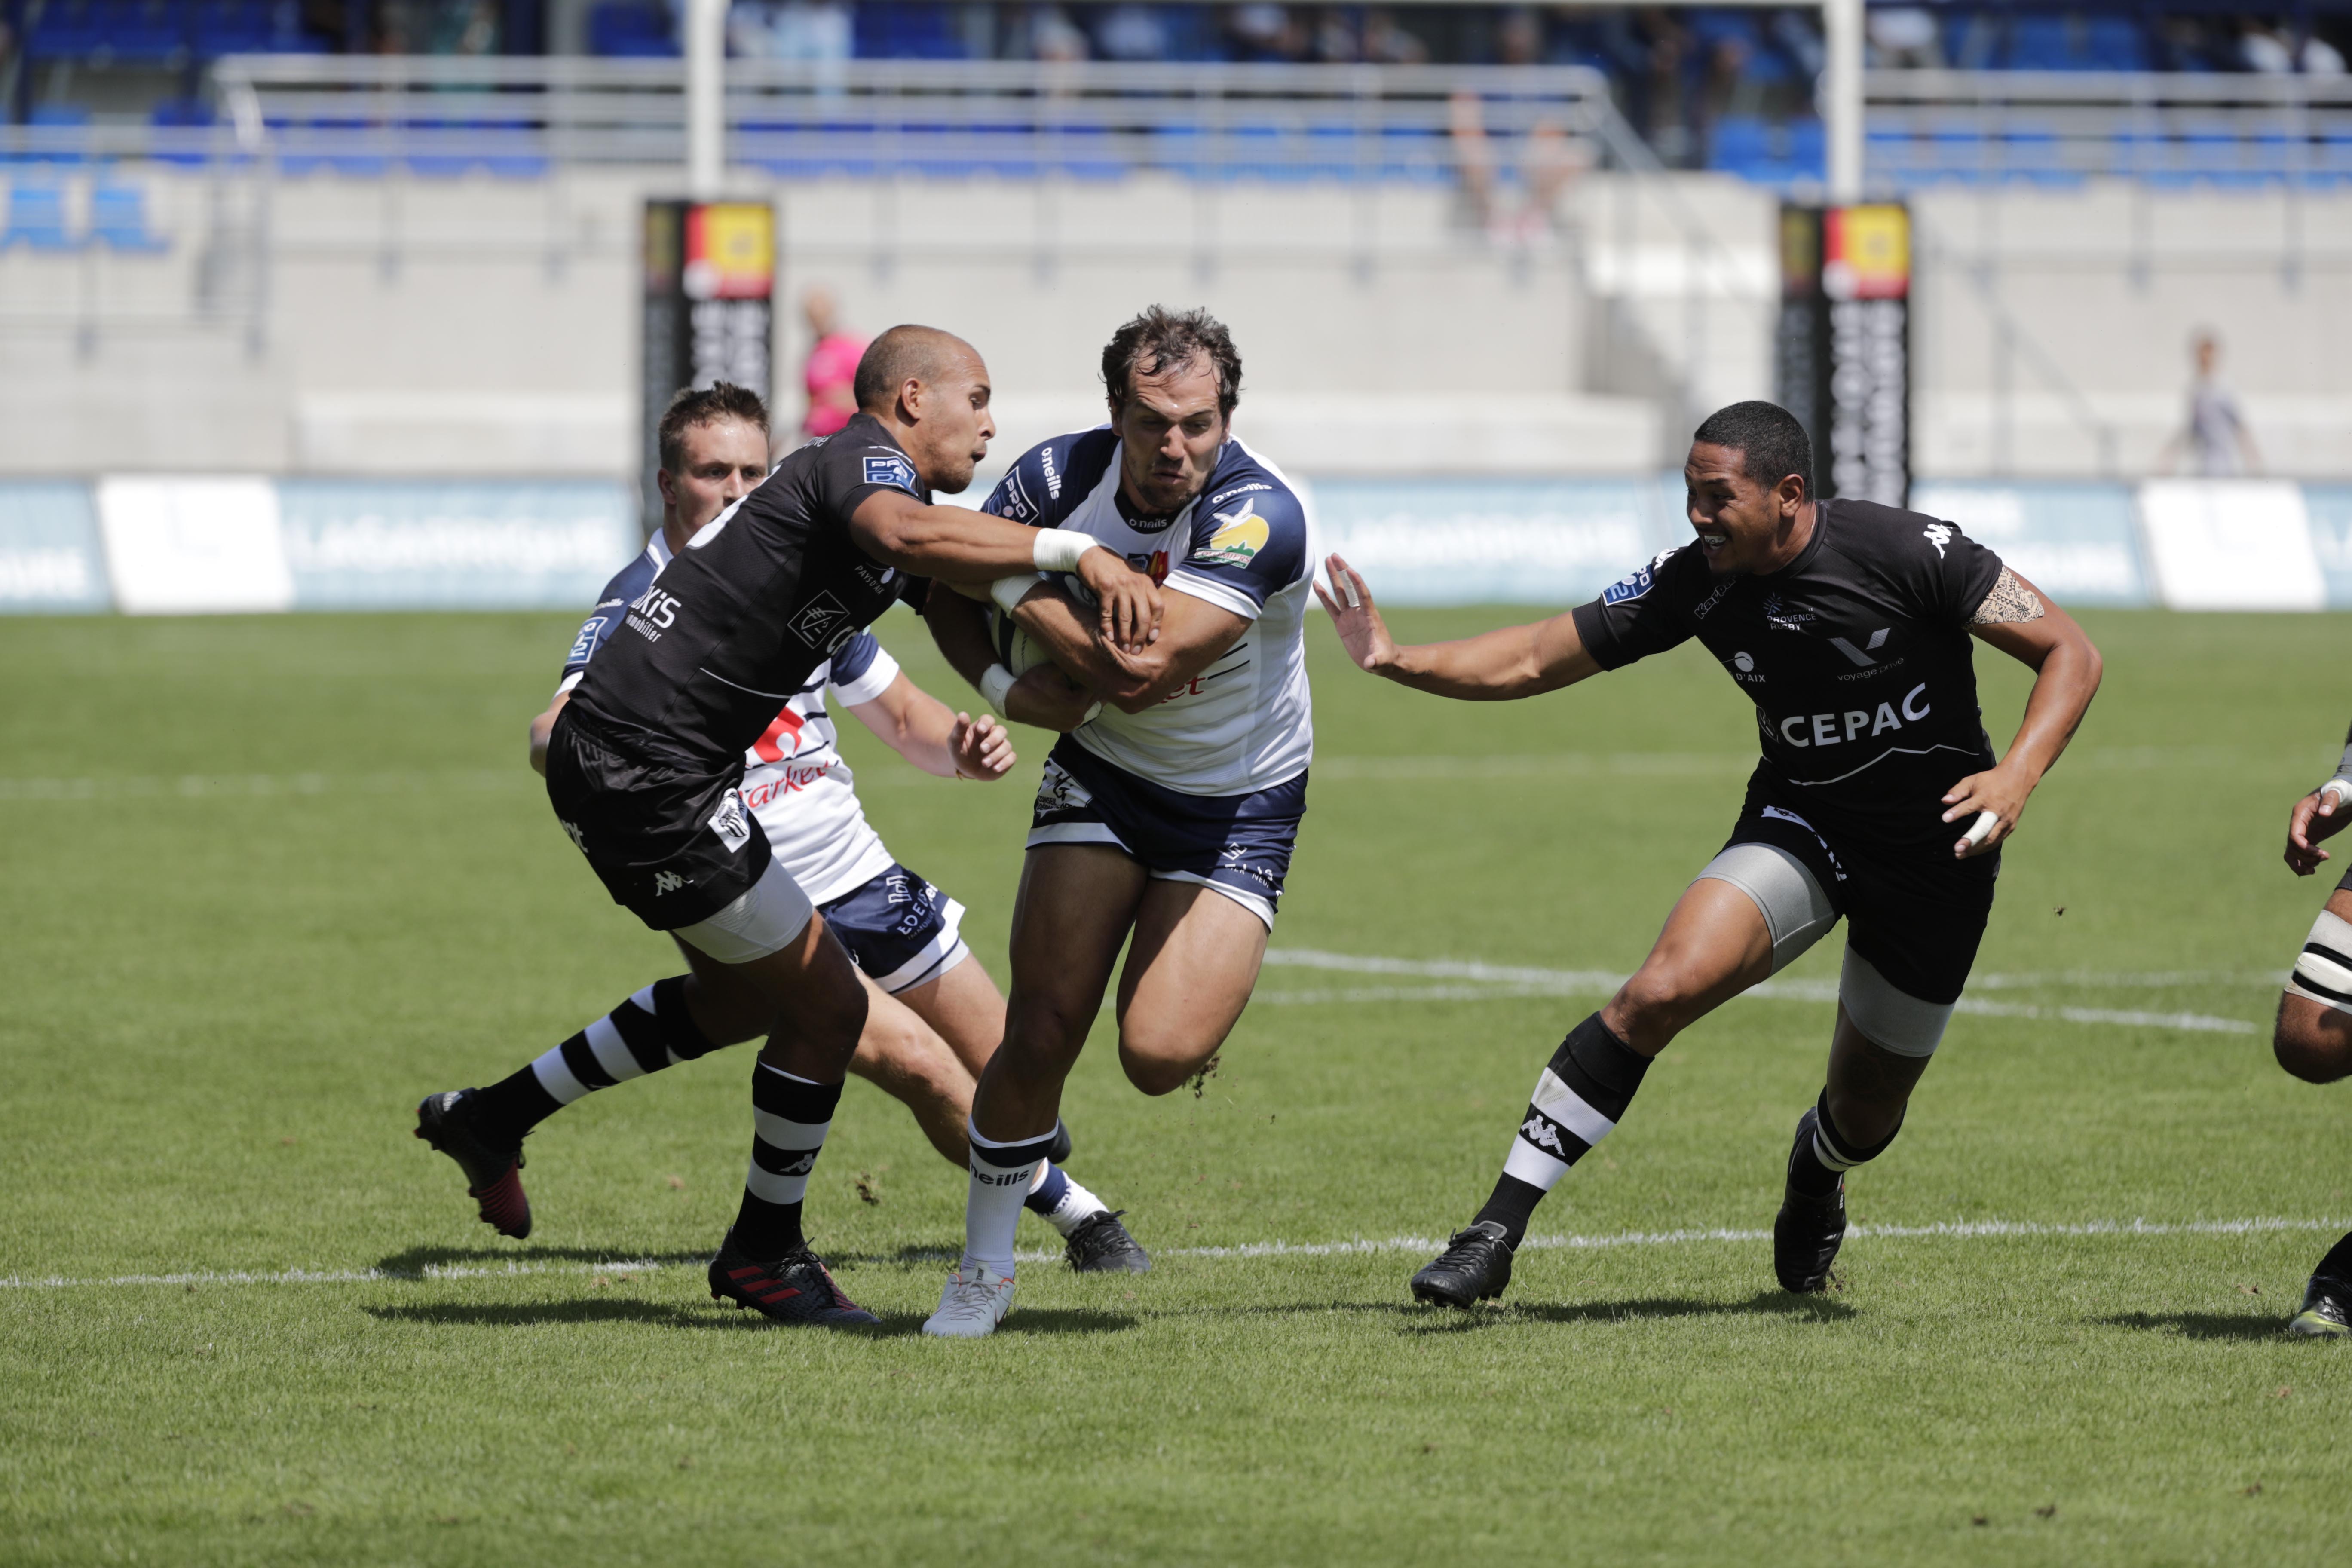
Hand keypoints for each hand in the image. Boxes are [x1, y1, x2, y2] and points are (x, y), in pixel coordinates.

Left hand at [949, 712, 1015, 780]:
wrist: (964, 769)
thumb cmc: (959, 751)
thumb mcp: (955, 741)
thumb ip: (959, 728)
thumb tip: (963, 714)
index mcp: (981, 727)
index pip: (988, 720)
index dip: (986, 723)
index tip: (980, 730)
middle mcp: (993, 735)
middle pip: (1001, 731)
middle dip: (994, 739)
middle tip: (983, 749)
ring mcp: (1001, 747)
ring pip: (1006, 745)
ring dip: (996, 755)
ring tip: (984, 763)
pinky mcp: (1006, 759)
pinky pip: (1011, 757)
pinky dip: (1005, 763)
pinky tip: (995, 768)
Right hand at [1006, 666, 1098, 731]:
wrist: (1013, 702)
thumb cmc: (1032, 683)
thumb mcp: (1053, 669)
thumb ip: (1072, 664)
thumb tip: (1085, 656)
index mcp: (1077, 703)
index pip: (1096, 685)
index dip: (1096, 673)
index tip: (1097, 664)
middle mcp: (1078, 717)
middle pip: (1095, 698)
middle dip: (1095, 685)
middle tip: (1096, 671)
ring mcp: (1072, 725)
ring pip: (1089, 707)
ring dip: (1089, 695)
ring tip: (1087, 682)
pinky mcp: (1065, 728)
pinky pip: (1080, 714)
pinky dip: (1081, 705)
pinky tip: (1078, 695)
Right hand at [1075, 546, 1160, 654]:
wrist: (1092, 554)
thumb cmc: (1114, 568)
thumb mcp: (1134, 576)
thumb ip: (1142, 591)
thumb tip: (1148, 615)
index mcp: (1146, 582)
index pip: (1158, 606)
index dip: (1156, 624)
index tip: (1152, 638)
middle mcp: (1135, 584)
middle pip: (1143, 616)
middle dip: (1140, 636)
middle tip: (1136, 650)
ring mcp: (1120, 587)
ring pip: (1125, 617)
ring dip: (1124, 636)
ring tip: (1124, 648)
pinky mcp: (1104, 589)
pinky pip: (1106, 613)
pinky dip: (1107, 627)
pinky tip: (1108, 637)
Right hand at [1312, 553, 1395, 671]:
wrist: (1381, 660)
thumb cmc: (1384, 658)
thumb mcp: (1381, 660)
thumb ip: (1375, 660)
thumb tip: (1370, 664)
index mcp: (1370, 616)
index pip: (1363, 595)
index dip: (1357, 583)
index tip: (1350, 570)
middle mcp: (1359, 612)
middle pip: (1349, 587)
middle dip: (1342, 571)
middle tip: (1334, 555)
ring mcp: (1350, 616)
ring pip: (1339, 593)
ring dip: (1334, 577)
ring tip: (1327, 561)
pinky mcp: (1342, 624)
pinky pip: (1331, 608)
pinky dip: (1323, 597)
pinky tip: (1316, 584)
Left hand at [1940, 763, 2032, 859]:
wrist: (2018, 779)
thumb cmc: (1991, 781)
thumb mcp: (1973, 780)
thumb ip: (1958, 791)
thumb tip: (1944, 801)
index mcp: (1986, 797)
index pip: (1970, 806)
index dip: (1957, 813)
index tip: (1945, 818)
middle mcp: (1998, 811)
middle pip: (1984, 828)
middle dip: (1971, 840)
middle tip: (1957, 849)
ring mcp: (2006, 821)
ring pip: (1991, 839)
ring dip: (1976, 849)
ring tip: (1960, 855)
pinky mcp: (2010, 827)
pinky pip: (1997, 841)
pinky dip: (1984, 848)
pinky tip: (1973, 852)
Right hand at [2285, 786, 2351, 874]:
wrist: (2343, 795)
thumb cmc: (2338, 793)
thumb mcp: (2335, 794)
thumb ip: (2330, 801)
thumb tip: (2324, 813)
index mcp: (2300, 814)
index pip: (2294, 835)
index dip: (2304, 847)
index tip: (2319, 853)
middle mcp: (2297, 824)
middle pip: (2292, 847)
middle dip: (2307, 856)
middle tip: (2325, 856)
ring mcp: (2302, 832)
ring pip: (2292, 853)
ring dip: (2302, 863)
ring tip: (2318, 865)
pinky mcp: (2310, 838)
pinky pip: (2299, 854)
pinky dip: (2302, 863)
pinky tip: (2312, 869)